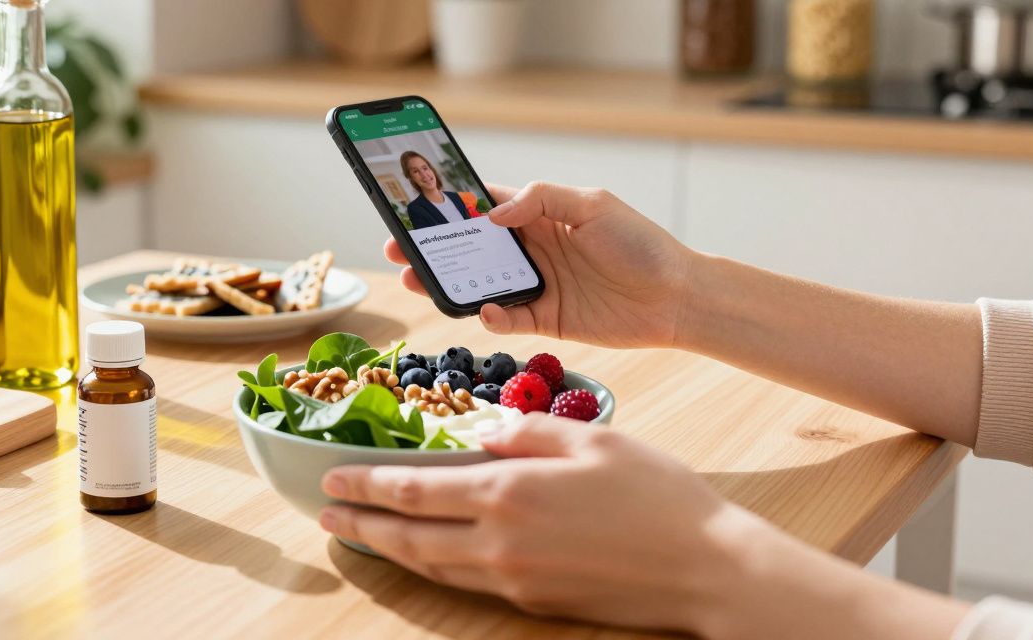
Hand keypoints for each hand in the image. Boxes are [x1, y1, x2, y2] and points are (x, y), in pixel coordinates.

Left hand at [319, 416, 971, 638]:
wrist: (706, 567)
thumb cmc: (658, 494)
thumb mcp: (594, 438)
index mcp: (509, 492)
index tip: (333, 477)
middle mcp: (499, 542)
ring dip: (390, 550)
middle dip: (362, 523)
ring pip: (433, 566)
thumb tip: (484, 431)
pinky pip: (467, 582)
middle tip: (327, 514)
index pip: (415, 489)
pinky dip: (434, 568)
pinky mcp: (535, 602)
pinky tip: (428, 556)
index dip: (367, 484)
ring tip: (361, 536)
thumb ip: (528, 430)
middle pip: (409, 536)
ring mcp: (514, 579)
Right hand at [386, 182, 692, 347]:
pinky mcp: (546, 320)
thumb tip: (492, 215)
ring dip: (448, 284)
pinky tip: (486, 310)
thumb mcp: (593, 205)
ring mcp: (537, 286)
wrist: (677, 298)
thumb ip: (541, 200)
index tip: (414, 206)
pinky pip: (507, 319)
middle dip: (433, 249)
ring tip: (418, 282)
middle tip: (398, 249)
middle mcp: (532, 250)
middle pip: (470, 248)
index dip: (449, 207)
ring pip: (479, 284)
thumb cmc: (641, 244)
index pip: (484, 207)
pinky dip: (491, 316)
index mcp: (540, 215)